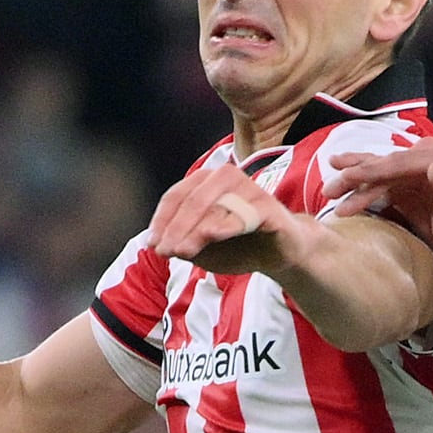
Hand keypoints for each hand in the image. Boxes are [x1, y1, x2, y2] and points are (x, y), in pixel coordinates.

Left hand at [147, 165, 309, 276]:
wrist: (280, 254)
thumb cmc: (239, 245)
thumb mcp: (204, 249)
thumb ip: (182, 244)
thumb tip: (157, 245)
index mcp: (205, 182)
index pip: (176, 197)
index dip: (161, 221)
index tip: (152, 245)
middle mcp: (225, 178)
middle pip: (191, 200)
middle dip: (175, 228)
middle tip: (165, 251)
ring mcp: (248, 188)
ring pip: (214, 206)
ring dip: (194, 229)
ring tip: (182, 251)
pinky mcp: (268, 206)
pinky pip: (244, 214)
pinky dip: (226, 224)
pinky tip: (212, 235)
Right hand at [327, 138, 432, 289]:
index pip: (407, 161)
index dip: (379, 169)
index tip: (353, 177)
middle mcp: (431, 159)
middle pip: (388, 163)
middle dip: (358, 174)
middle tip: (332, 187)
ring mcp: (417, 171)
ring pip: (380, 171)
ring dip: (354, 180)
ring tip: (328, 190)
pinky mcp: (407, 185)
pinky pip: (380, 183)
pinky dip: (361, 189)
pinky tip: (342, 193)